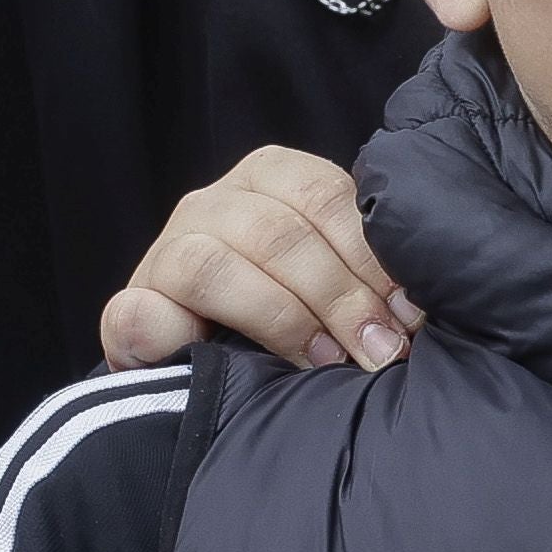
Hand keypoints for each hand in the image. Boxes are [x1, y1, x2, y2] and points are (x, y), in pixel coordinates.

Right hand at [101, 144, 415, 370]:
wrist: (206, 372)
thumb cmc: (294, 326)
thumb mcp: (337, 287)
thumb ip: (371, 277)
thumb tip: (421, 309)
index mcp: (270, 179)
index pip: (325, 195)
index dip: (372, 256)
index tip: (411, 312)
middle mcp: (215, 203)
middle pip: (279, 231)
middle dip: (340, 295)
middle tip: (380, 349)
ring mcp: (166, 251)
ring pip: (217, 263)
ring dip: (281, 317)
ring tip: (325, 363)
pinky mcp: (130, 308)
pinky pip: (145, 311)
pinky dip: (176, 333)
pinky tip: (218, 359)